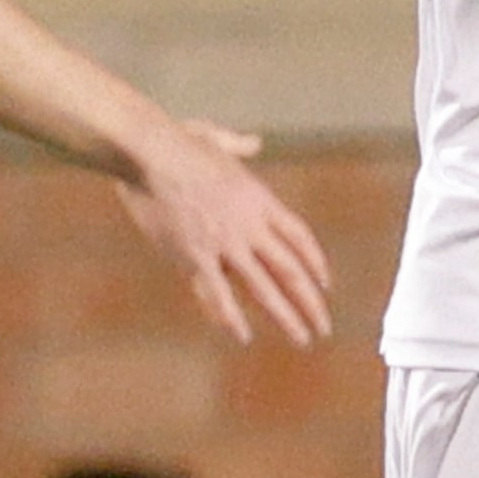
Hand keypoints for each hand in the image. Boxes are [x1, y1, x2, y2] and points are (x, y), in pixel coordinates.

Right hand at [116, 119, 333, 346]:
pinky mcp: (196, 254)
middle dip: (310, 301)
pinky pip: (218, 293)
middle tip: (324, 326)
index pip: (299, 237)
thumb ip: (239, 146)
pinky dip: (231, 317)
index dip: (315, 262)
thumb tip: (253, 142)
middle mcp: (250, 225)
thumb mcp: (217, 139)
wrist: (153, 151)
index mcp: (259, 199)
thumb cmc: (179, 141)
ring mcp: (226, 242)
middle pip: (290, 269)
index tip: (325, 284)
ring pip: (264, 287)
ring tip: (302, 339)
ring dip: (286, 316)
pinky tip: (242, 336)